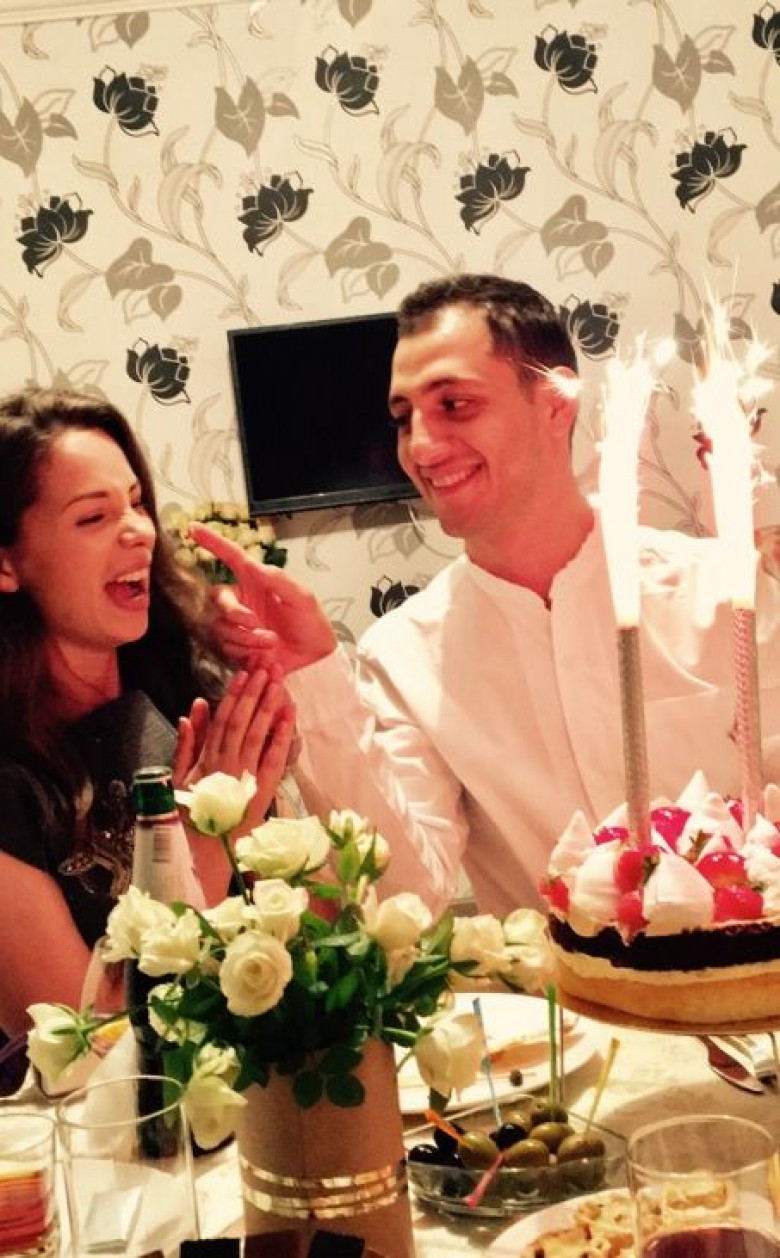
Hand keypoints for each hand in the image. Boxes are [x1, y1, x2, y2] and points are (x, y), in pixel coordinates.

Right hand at [173, 667, 295, 828]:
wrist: (207, 853)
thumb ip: (186, 744)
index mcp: (206, 759)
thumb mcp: (179, 779)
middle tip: (265, 668)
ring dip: (268, 706)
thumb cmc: (191, 816)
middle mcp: (226, 763)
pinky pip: (274, 757)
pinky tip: (289, 714)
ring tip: (278, 682)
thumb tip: (191, 709)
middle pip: (242, 720)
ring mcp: (246, 775)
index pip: (222, 719)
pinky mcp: (263, 788)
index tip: (243, 674)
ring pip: (257, 733)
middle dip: (254, 692)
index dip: (233, 695)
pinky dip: (282, 734)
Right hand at [190, 523, 335, 673]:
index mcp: (256, 581)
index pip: (231, 556)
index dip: (212, 542)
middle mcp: (243, 600)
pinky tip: (264, 655)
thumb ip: (278, 579)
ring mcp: (239, 624)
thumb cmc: (311, 623)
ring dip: (245, 637)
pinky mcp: (238, 647)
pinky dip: (244, 651)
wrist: (315, 659)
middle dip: (234, 613)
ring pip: (221, 626)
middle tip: (256, 623)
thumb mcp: (302, 597)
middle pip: (218, 598)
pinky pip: (226, 646)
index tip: (193, 528)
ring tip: (270, 642)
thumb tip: (252, 563)